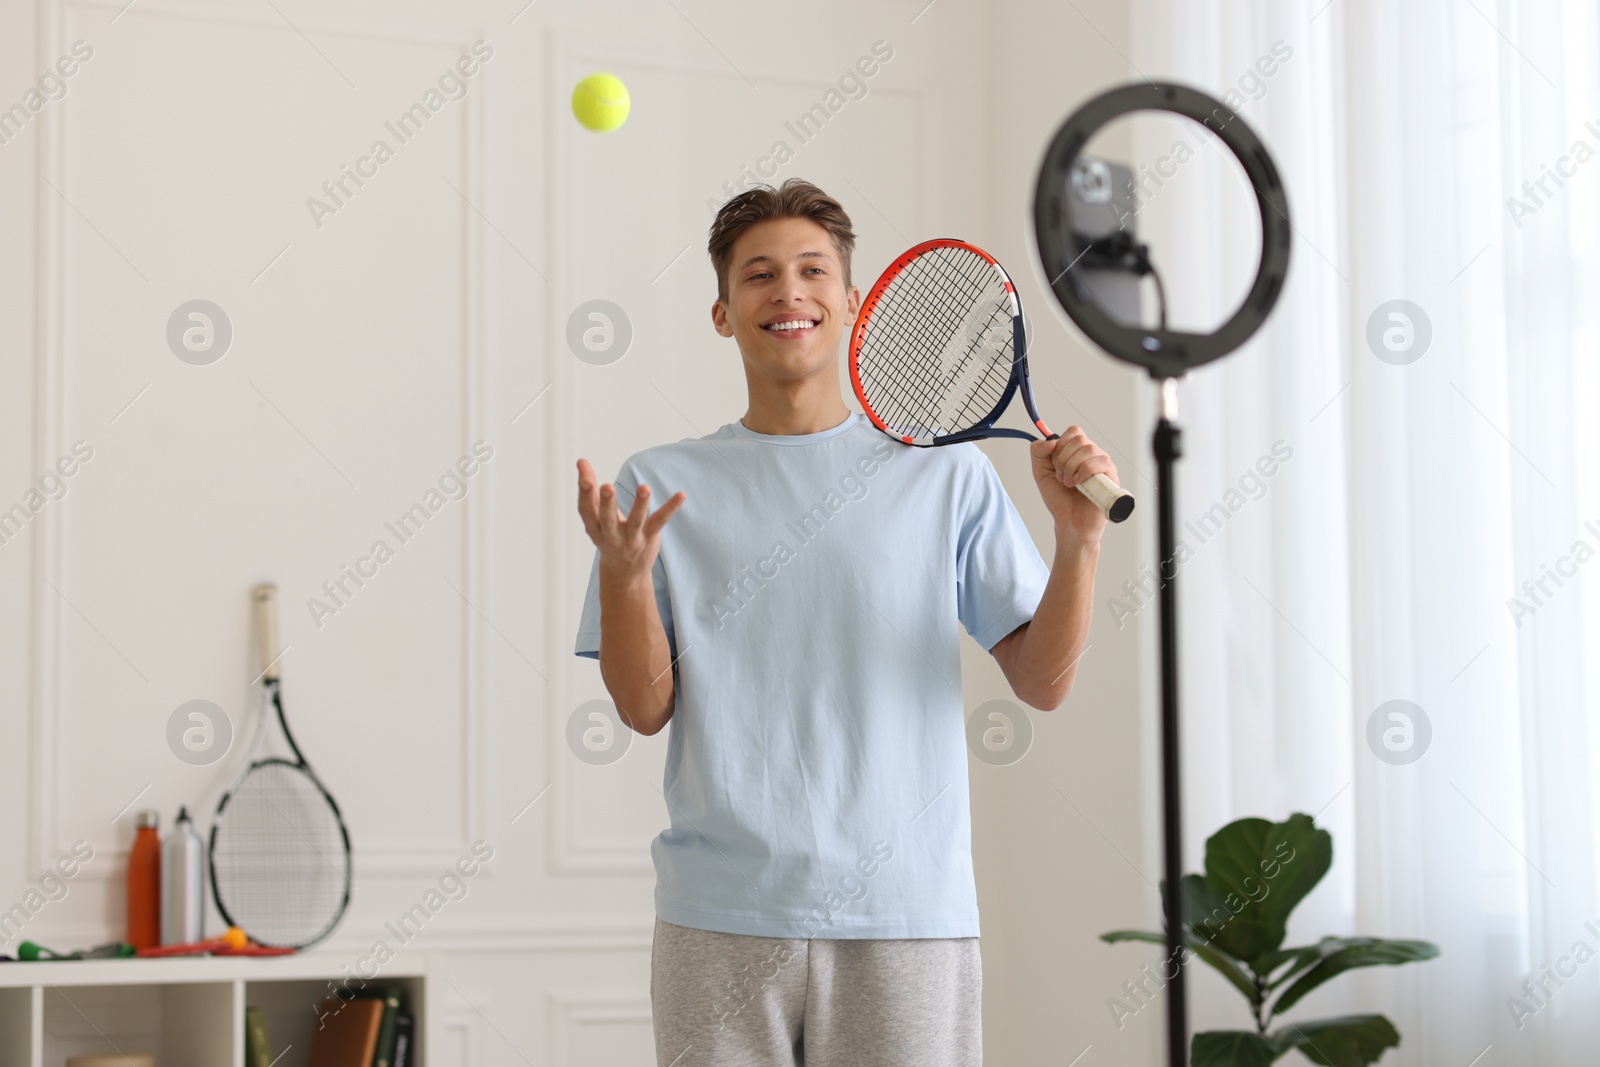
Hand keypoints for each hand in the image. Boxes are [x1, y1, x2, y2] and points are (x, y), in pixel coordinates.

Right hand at [576, 458, 685, 583]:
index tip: (586, 477)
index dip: (585, 494)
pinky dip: (670, 508)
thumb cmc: (608, 534)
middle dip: (607, 503)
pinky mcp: (649, 538)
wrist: (624, 573)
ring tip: (644, 488)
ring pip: (635, 522)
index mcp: (594, 527)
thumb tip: (581, 460)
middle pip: (607, 520)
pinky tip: (681, 495)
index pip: (586, 510)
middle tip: (606, 486)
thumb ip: (589, 487)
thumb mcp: (595, 515)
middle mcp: (611, 536)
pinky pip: (659, 521)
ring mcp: (631, 539)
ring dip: (639, 505)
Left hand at [1030, 427, 1116, 546]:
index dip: (1060, 445)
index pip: (1074, 432)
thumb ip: (1038, 452)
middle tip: (1061, 477)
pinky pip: (1099, 462)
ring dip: (1071, 467)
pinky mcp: (1111, 476)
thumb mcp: (1041, 472)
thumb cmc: (1059, 499)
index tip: (1054, 464)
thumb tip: (1050, 440)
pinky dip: (1083, 472)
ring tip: (1069, 484)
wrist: (1070, 522)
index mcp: (1078, 451)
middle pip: (1079, 439)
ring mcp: (1104, 465)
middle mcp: (1093, 455)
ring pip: (1088, 449)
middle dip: (1063, 459)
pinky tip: (1078, 485)